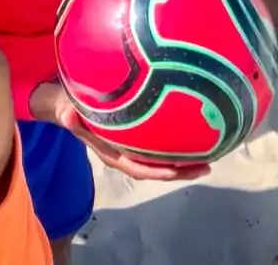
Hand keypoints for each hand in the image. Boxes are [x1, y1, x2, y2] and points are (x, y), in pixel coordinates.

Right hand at [29, 82, 209, 182]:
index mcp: (111, 153)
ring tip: (212, 155)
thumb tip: (68, 115)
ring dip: (185, 161)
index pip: (137, 168)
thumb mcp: (65, 109)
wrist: (68, 105)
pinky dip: (179, 144)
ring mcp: (133, 146)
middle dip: (181, 171)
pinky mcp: (139, 136)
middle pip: (157, 169)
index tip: (176, 171)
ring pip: (162, 159)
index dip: (157, 172)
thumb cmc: (69, 108)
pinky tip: (197, 133)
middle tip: (207, 167)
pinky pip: (161, 144)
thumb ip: (67, 115)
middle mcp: (125, 154)